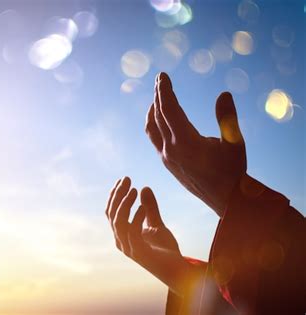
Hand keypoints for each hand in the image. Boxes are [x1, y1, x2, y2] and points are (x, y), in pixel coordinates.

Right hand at [106, 177, 190, 293]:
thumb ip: (150, 208)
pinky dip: (135, 218)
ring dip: (124, 204)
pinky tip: (142, 208)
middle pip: (112, 214)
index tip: (123, 180)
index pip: (111, 212)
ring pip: (118, 222)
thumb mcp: (157, 224)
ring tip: (134, 190)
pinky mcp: (139, 253)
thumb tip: (144, 187)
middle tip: (127, 179)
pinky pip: (132, 233)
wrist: (177, 272)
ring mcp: (128, 248)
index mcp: (122, 234)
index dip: (115, 195)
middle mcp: (121, 241)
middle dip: (118, 195)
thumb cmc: (165, 250)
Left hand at [145, 72, 246, 216]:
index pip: (169, 109)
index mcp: (186, 143)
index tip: (162, 75)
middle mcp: (171, 150)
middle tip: (160, 79)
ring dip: (152, 110)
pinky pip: (154, 139)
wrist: (226, 200)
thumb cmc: (233, 171)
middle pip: (158, 115)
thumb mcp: (235, 143)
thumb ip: (228, 118)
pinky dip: (153, 124)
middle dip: (158, 95)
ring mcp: (166, 158)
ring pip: (151, 128)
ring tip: (157, 97)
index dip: (165, 90)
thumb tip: (224, 94)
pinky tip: (160, 119)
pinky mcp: (167, 163)